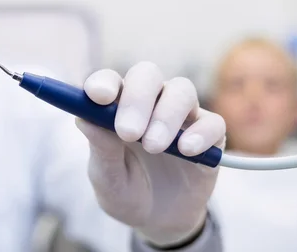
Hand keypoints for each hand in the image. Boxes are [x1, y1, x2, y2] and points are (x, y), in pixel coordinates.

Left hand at [75, 61, 225, 246]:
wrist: (158, 222)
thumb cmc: (124, 191)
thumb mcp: (107, 178)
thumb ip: (100, 148)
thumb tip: (84, 118)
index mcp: (116, 106)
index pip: (109, 81)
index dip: (103, 83)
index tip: (98, 96)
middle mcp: (149, 102)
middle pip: (147, 75)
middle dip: (137, 98)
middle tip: (128, 132)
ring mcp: (181, 116)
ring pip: (181, 90)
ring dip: (166, 115)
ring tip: (154, 147)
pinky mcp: (209, 135)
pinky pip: (212, 122)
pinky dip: (200, 133)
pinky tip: (187, 151)